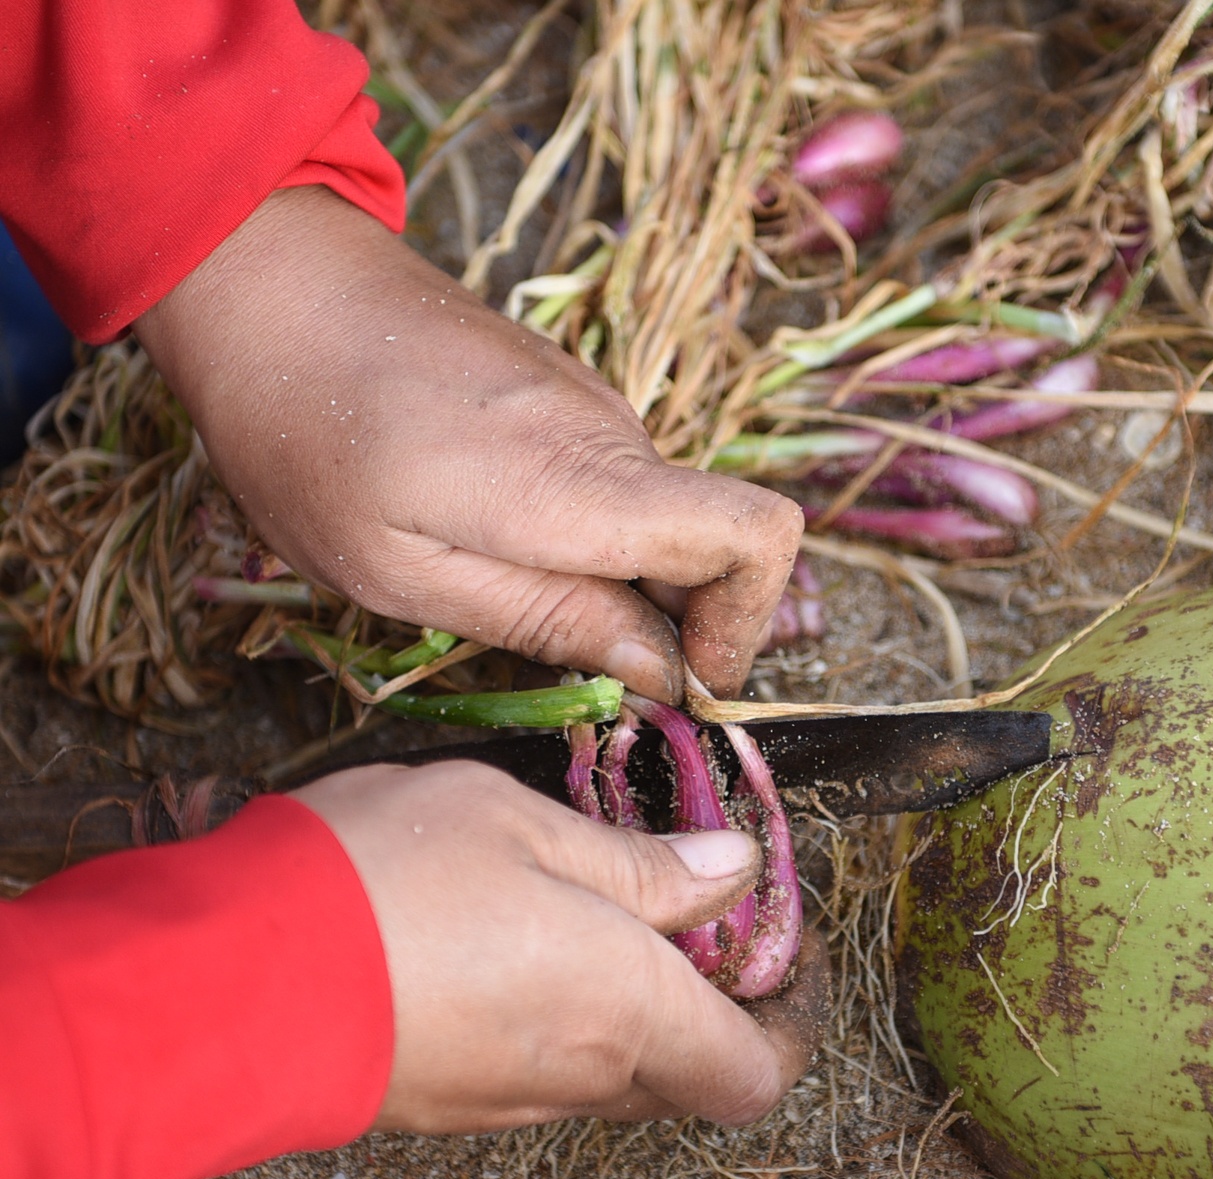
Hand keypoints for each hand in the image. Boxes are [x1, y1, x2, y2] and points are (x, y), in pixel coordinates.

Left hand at [132, 187, 801, 700]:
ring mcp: (596, 405)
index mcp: (582, 482)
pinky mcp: (568, 392)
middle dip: (678, 622)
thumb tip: (662, 671)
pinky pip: (619, 486)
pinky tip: (484, 532)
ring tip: (493, 585)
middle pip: (721, 540)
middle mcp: (614, 434)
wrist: (269, 281)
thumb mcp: (400, 572)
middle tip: (565, 658)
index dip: (744, 624)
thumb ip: (548, 619)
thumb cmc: (304, 436)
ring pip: (665, 520)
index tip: (678, 677)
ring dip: (619, 579)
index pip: (758, 535)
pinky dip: (589, 535)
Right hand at [294, 760, 827, 1131]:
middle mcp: (583, 1075)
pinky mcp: (447, 1103)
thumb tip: (733, 873)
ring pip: (616, 1071)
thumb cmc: (383, 881)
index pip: (758, 1069)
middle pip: (693, 1073)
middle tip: (694, 909)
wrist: (219, 981)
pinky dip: (562, 1018)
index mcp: (631, 1009)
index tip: (781, 945)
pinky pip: (542, 1070)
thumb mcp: (527, 826)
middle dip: (716, 1001)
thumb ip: (643, 863)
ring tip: (599, 905)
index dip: (791, 1018)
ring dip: (634, 1005)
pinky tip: (517, 938)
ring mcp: (509, 1100)